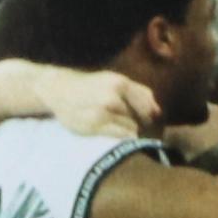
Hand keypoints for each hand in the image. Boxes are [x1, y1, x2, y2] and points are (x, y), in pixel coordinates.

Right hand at [46, 69, 162, 138]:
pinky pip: (120, 135)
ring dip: (130, 130)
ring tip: (117, 127)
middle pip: (141, 117)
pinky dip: (122, 137)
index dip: (152, 114)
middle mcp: (112, 96)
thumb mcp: (113, 81)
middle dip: (142, 124)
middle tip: (134, 126)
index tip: (151, 120)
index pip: (148, 103)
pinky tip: (113, 132)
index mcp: (120, 83)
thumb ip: (137, 92)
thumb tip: (158, 111)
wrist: (59, 90)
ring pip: (132, 128)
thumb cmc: (91, 87)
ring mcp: (103, 112)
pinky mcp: (94, 125)